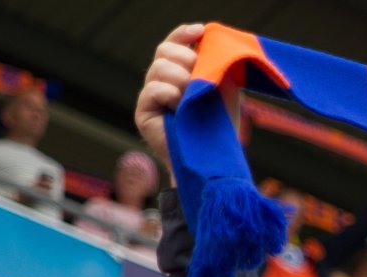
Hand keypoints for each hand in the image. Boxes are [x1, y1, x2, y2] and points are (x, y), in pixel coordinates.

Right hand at [135, 23, 206, 174]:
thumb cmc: (221, 123)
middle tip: (199, 76)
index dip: (184, 34)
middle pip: (164, 51)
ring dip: (180, 77)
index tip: (201, 31)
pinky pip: (152, 89)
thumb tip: (208, 38)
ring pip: (158, 67)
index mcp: (179, 72)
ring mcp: (150, 97)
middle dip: (186, 58)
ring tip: (192, 95)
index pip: (174, 43)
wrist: (213, 156)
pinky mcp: (143, 113)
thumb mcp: (224, 86)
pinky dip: (170, 93)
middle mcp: (162, 81)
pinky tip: (180, 105)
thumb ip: (215, 62)